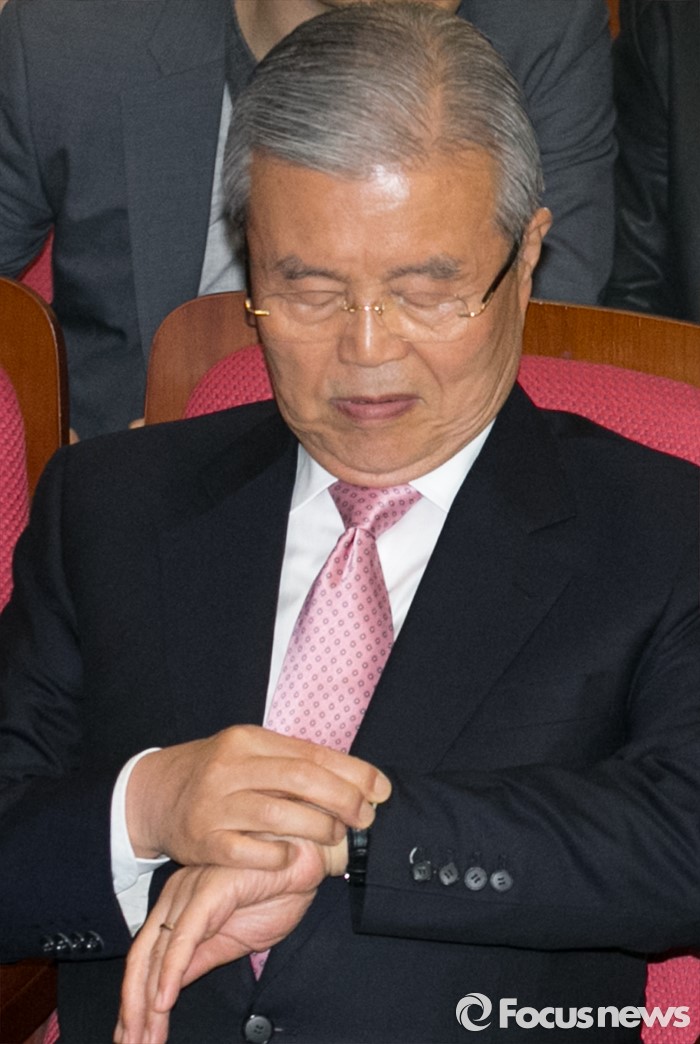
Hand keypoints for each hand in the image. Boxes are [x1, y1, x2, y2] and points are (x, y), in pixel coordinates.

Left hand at [115, 838, 345, 1043]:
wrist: (308, 858)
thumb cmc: (277, 890)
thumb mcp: (232, 940)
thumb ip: (198, 960)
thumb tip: (166, 993)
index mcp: (179, 906)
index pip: (145, 960)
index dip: (135, 1001)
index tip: (134, 1038)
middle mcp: (176, 896)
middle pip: (141, 959)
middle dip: (134, 1008)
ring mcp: (190, 890)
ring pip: (157, 953)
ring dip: (148, 1001)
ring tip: (146, 1036)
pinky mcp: (210, 888)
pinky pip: (184, 935)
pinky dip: (171, 970)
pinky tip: (164, 1001)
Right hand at [127, 724, 389, 868]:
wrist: (155, 794)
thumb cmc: (217, 774)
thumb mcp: (249, 753)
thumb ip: (293, 761)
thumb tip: (356, 777)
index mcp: (248, 739)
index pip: (312, 753)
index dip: (353, 772)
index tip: (381, 789)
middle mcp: (230, 766)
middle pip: (300, 780)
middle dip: (343, 799)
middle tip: (365, 817)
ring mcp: (214, 804)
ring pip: (279, 814)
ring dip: (318, 828)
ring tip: (336, 835)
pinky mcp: (203, 840)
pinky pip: (249, 851)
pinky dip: (279, 854)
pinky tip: (294, 855)